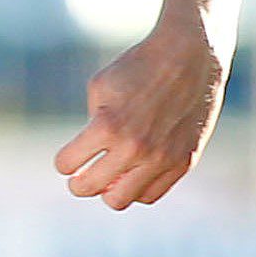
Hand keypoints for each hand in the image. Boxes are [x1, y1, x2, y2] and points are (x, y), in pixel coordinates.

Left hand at [59, 17, 225, 208]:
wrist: (191, 56)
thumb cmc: (139, 67)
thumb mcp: (100, 87)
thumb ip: (90, 125)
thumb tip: (88, 158)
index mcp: (107, 125)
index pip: (67, 164)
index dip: (64, 161)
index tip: (68, 159)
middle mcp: (134, 147)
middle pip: (90, 188)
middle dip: (79, 184)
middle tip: (80, 177)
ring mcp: (161, 158)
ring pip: (120, 200)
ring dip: (108, 191)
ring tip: (109, 178)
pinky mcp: (183, 162)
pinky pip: (151, 194)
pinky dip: (136, 189)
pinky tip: (133, 174)